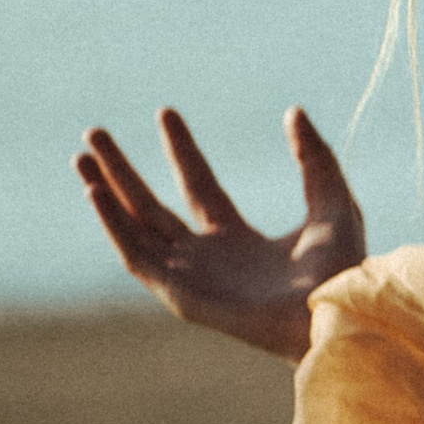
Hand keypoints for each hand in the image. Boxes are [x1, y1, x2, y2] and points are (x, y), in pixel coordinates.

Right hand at [76, 107, 366, 363]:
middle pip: (152, 207)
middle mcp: (208, 260)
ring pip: (136, 229)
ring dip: (107, 192)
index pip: (198, 187)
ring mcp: (191, 278)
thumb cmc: (342, 269)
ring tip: (82, 156)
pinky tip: (96, 190)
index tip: (165, 113)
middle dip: (122, 171)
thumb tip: (294, 112)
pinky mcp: (180, 294)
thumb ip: (315, 159)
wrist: (333, 311)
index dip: (181, 150)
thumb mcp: (333, 202)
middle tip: (95, 134)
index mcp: (239, 242)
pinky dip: (113, 223)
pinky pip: (137, 256)